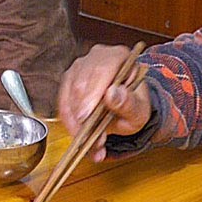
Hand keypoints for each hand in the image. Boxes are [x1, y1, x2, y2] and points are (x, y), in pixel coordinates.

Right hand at [56, 44, 152, 161]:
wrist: (126, 108)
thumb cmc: (133, 105)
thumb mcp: (139, 110)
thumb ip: (128, 103)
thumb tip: (112, 94)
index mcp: (118, 57)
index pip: (101, 70)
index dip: (91, 94)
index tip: (86, 118)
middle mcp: (97, 57)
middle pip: (81, 83)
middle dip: (84, 116)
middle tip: (95, 141)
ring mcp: (80, 67)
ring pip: (68, 94)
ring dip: (77, 123)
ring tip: (92, 145)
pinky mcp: (68, 81)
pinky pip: (62, 104)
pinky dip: (70, 123)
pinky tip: (81, 137)